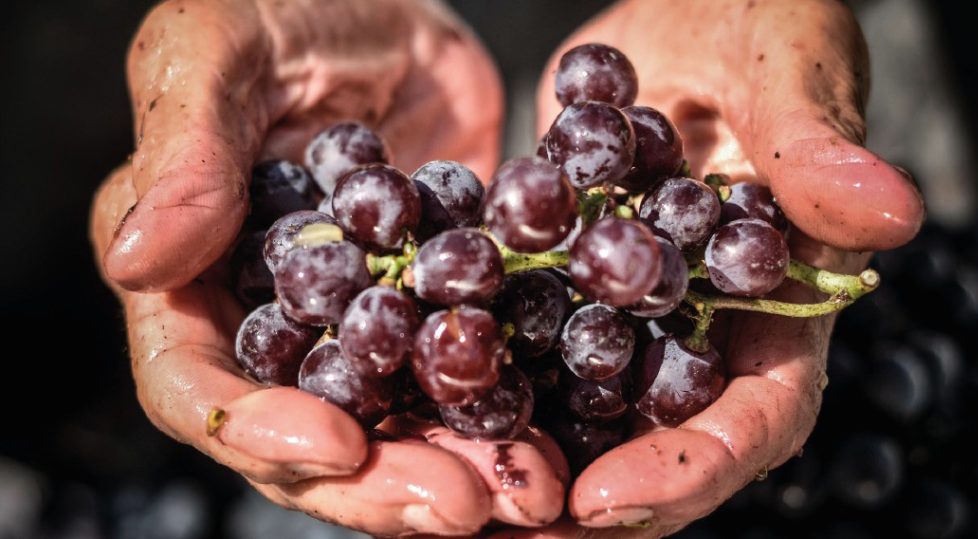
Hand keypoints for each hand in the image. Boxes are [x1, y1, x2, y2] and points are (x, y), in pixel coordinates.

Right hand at [91, 0, 568, 534]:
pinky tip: (556, 438)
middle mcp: (265, 321)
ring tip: (529, 491)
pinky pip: (461, 375)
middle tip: (469, 502)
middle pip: (307, 436)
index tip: (341, 444)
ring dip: (456, 466)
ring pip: (394, 426)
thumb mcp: (220, 43)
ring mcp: (354, 325)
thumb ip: (183, 148)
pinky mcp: (430, 309)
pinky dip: (503, 413)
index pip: (196, 382)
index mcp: (186, 273)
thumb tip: (139, 260)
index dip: (259, 429)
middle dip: (383, 482)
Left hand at [492, 0, 923, 535]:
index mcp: (782, 300)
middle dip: (587, 494)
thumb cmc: (759, 16)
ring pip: (582, 409)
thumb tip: (888, 215)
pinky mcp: (567, 281)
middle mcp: (705, 326)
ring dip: (521, 452)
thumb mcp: (785, 56)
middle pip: (655, 443)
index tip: (607, 500)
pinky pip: (525, 339)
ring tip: (450, 481)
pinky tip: (417, 387)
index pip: (755, 417)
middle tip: (503, 518)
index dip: (689, 468)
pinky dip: (480, 371)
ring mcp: (632, 312)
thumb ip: (815, 140)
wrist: (682, 5)